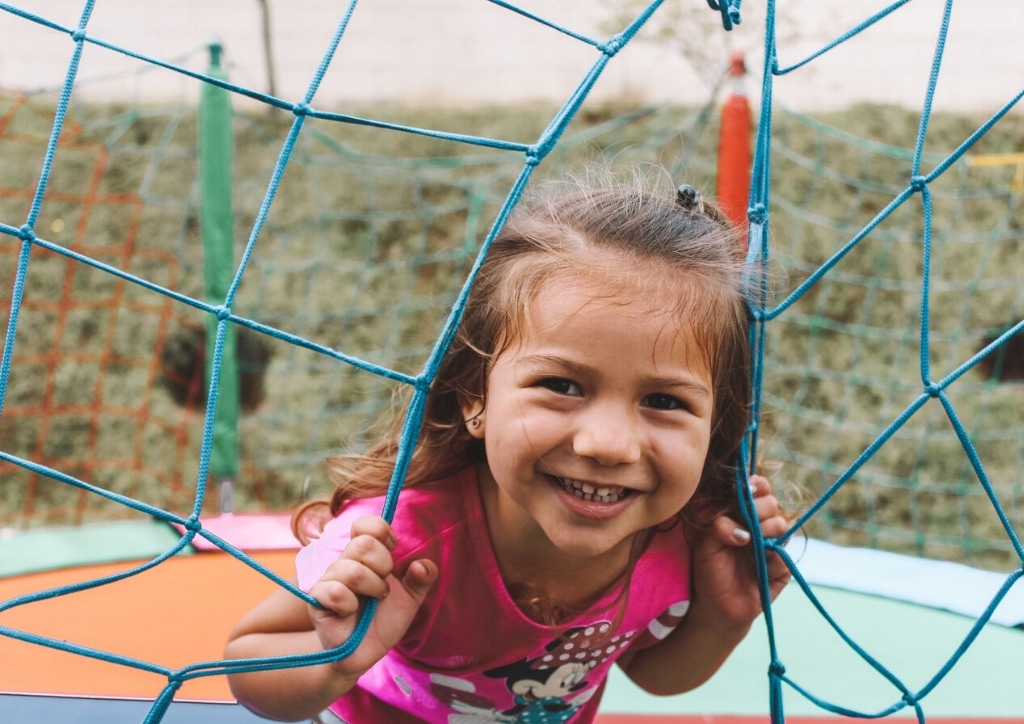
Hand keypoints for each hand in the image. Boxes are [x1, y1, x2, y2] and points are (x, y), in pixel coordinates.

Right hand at [306, 516, 436, 677]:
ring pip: (351, 569)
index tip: (393, 548)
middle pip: (363, 543)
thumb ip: (422, 579)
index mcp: (364, 556)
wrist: (366, 653)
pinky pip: (333, 590)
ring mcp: (329, 581)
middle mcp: (344, 563)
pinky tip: (351, 611)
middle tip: (385, 586)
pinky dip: (349, 603)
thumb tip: (423, 564)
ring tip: (375, 600)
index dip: (381, 530)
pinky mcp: (318, 602)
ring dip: (372, 587)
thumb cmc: (384, 621)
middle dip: (384, 564)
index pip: (364, 525)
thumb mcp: (411, 599)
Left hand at [689, 474, 790, 631]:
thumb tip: (738, 527)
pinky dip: (771, 558)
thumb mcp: (705, 546)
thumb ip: (717, 527)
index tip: (747, 490)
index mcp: (740, 514)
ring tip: (748, 545)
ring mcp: (772, 544)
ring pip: (780, 524)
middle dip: (758, 509)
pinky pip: (784, 553)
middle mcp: (758, 525)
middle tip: (744, 523)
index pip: (756, 489)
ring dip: (764, 530)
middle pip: (770, 502)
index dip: (755, 485)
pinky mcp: (782, 565)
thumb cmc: (709, 571)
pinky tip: (759, 566)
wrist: (718, 607)